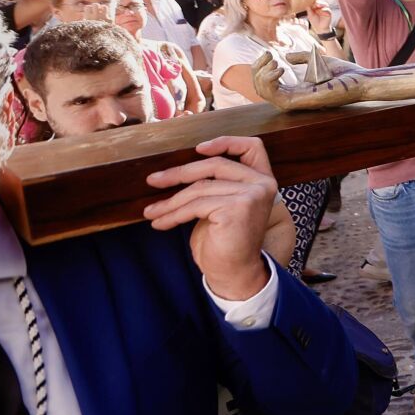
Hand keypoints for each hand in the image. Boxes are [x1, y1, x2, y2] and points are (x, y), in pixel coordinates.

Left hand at [144, 136, 279, 299]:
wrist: (232, 273)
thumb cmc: (224, 240)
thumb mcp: (221, 204)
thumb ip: (215, 184)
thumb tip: (177, 168)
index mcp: (262, 180)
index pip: (252, 146)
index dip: (226, 142)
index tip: (198, 149)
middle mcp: (263, 184)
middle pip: (215, 165)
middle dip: (179, 173)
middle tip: (153, 181)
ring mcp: (253, 195)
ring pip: (200, 188)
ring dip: (170, 202)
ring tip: (151, 212)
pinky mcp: (238, 208)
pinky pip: (196, 205)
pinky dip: (172, 214)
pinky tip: (160, 223)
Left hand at [305, 3, 333, 32]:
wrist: (320, 28)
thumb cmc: (315, 22)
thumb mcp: (310, 16)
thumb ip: (309, 11)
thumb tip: (307, 5)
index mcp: (316, 8)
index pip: (315, 3)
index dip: (313, 3)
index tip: (310, 4)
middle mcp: (321, 8)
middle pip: (320, 2)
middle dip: (318, 2)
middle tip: (314, 4)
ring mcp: (325, 10)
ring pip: (325, 4)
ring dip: (321, 4)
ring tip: (318, 5)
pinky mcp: (329, 13)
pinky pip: (328, 10)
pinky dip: (325, 9)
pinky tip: (322, 10)